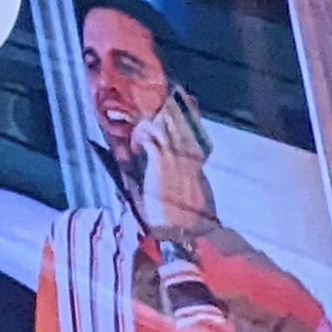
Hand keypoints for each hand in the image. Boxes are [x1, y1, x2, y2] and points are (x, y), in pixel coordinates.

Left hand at [135, 88, 216, 237]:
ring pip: (162, 125)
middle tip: (154, 107)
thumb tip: (190, 170)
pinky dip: (139, 138)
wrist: (182, 232)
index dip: (188, 113)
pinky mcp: (160, 163)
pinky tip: (135, 147)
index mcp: (197, 163)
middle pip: (178, 121)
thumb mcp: (196, 194)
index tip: (185, 100)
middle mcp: (187, 156)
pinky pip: (148, 138)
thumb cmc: (187, 219)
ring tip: (140, 133)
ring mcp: (174, 158)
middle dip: (166, 110)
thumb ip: (192, 177)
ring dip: (148, 125)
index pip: (194, 130)